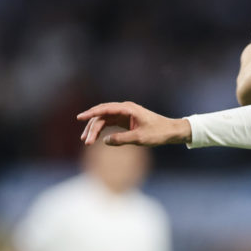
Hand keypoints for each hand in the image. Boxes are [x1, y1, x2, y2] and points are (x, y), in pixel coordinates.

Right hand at [76, 101, 190, 146]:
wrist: (170, 131)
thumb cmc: (158, 133)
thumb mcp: (140, 138)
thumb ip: (122, 139)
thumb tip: (105, 140)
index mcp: (128, 109)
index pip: (105, 109)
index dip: (91, 114)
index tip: (80, 117)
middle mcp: (124, 109)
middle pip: (102, 115)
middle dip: (92, 127)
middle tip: (86, 141)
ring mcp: (124, 114)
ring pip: (104, 119)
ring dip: (95, 129)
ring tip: (87, 142)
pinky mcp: (125, 120)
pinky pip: (109, 123)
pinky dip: (101, 130)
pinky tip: (95, 138)